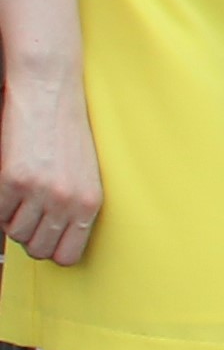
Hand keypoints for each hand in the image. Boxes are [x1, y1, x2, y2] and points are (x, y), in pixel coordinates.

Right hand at [0, 75, 99, 267]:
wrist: (50, 93)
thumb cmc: (67, 132)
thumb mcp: (85, 174)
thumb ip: (74, 208)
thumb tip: (56, 241)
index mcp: (90, 203)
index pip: (67, 256)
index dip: (52, 250)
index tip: (46, 239)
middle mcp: (66, 201)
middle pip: (37, 250)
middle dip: (30, 237)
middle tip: (31, 214)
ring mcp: (38, 192)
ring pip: (15, 233)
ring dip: (14, 218)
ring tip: (24, 194)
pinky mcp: (11, 180)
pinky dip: (1, 205)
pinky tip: (11, 185)